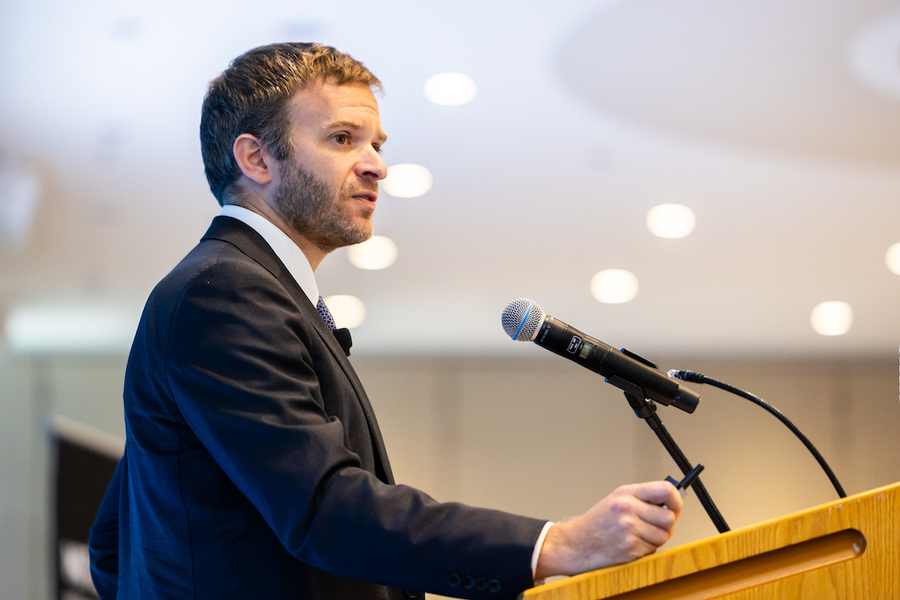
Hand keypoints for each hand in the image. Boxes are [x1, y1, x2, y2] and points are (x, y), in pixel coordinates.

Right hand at [534, 481, 681, 579]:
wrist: (576, 543)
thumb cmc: (598, 523)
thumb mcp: (616, 500)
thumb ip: (642, 499)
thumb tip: (671, 504)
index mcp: (626, 493)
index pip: (666, 490)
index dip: (676, 500)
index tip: (675, 508)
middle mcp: (628, 508)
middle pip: (669, 517)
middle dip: (665, 526)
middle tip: (653, 527)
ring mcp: (629, 528)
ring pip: (663, 535)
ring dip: (655, 539)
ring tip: (638, 536)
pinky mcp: (630, 547)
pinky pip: (653, 549)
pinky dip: (646, 550)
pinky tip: (631, 545)